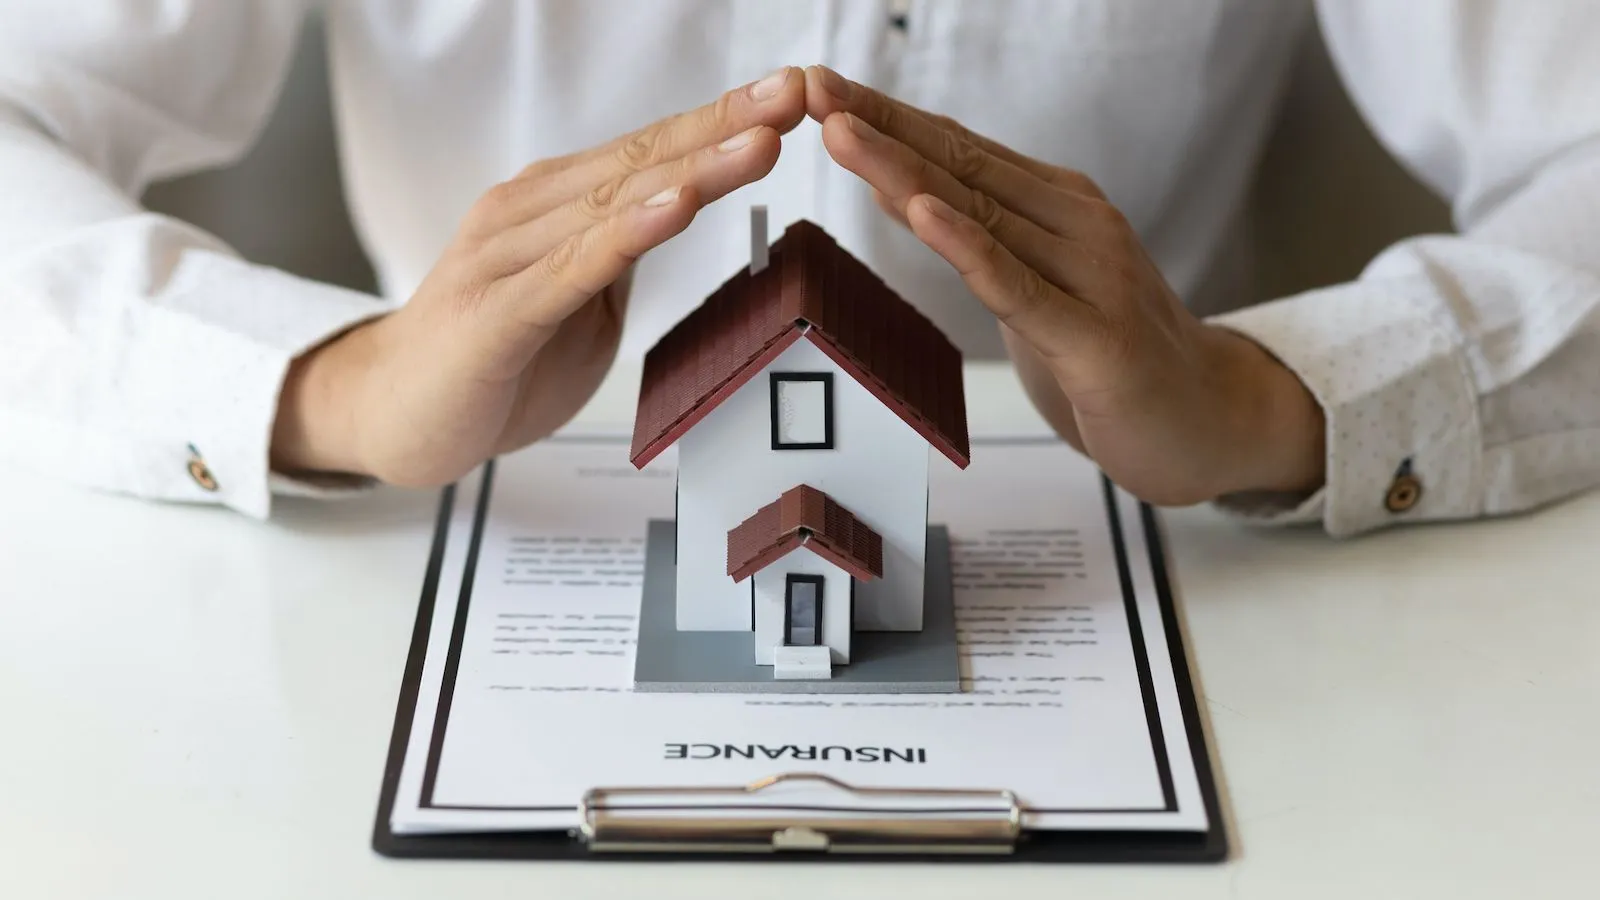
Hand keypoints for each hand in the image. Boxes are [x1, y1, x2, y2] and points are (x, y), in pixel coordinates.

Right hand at [271, 68, 805, 485]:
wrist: (392, 416)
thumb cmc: (490, 360)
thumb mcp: (576, 303)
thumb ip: (618, 257)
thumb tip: (675, 215)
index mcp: (554, 206)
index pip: (650, 152)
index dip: (721, 121)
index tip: (789, 95)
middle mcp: (529, 213)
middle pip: (641, 160)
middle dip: (724, 124)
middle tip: (793, 93)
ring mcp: (507, 257)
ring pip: (615, 204)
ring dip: (692, 170)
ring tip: (759, 143)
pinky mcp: (494, 313)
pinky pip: (572, 267)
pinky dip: (628, 234)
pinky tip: (677, 208)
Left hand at [802, 66, 1324, 505]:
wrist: (1213, 421)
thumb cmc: (1115, 356)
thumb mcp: (1038, 290)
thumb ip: (984, 243)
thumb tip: (908, 192)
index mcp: (1060, 206)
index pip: (959, 150)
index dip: (888, 117)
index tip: (821, 89)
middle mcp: (1077, 225)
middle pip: (961, 166)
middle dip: (880, 125)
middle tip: (813, 87)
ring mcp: (1092, 277)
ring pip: (980, 214)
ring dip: (903, 169)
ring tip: (841, 131)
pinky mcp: (1096, 340)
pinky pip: (1018, 288)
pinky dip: (967, 248)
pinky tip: (922, 212)